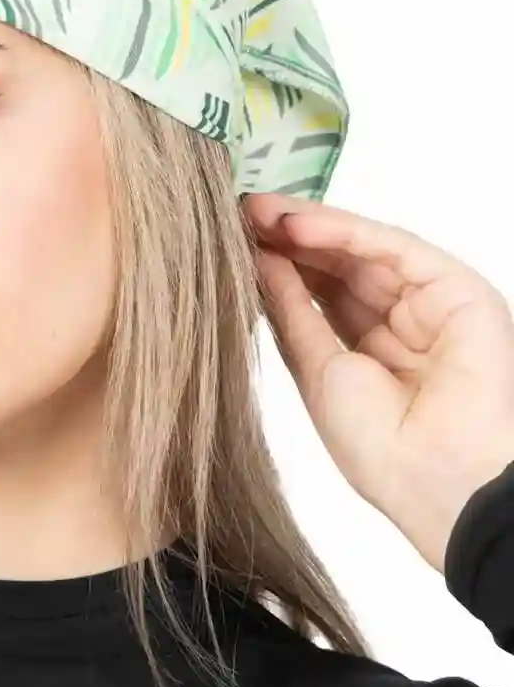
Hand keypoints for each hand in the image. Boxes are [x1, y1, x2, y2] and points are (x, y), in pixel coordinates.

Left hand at [242, 193, 513, 572]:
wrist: (434, 475)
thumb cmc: (378, 446)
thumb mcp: (315, 369)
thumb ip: (291, 311)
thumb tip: (259, 261)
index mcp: (370, 353)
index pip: (319, 294)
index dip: (278, 265)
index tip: (231, 240)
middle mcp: (402, 323)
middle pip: (338, 266)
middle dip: (287, 239)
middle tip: (237, 213)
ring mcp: (430, 303)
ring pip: (362, 250)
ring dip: (308, 227)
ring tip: (257, 212)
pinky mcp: (455, 287)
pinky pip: (391, 247)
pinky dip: (343, 230)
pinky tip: (296, 224)